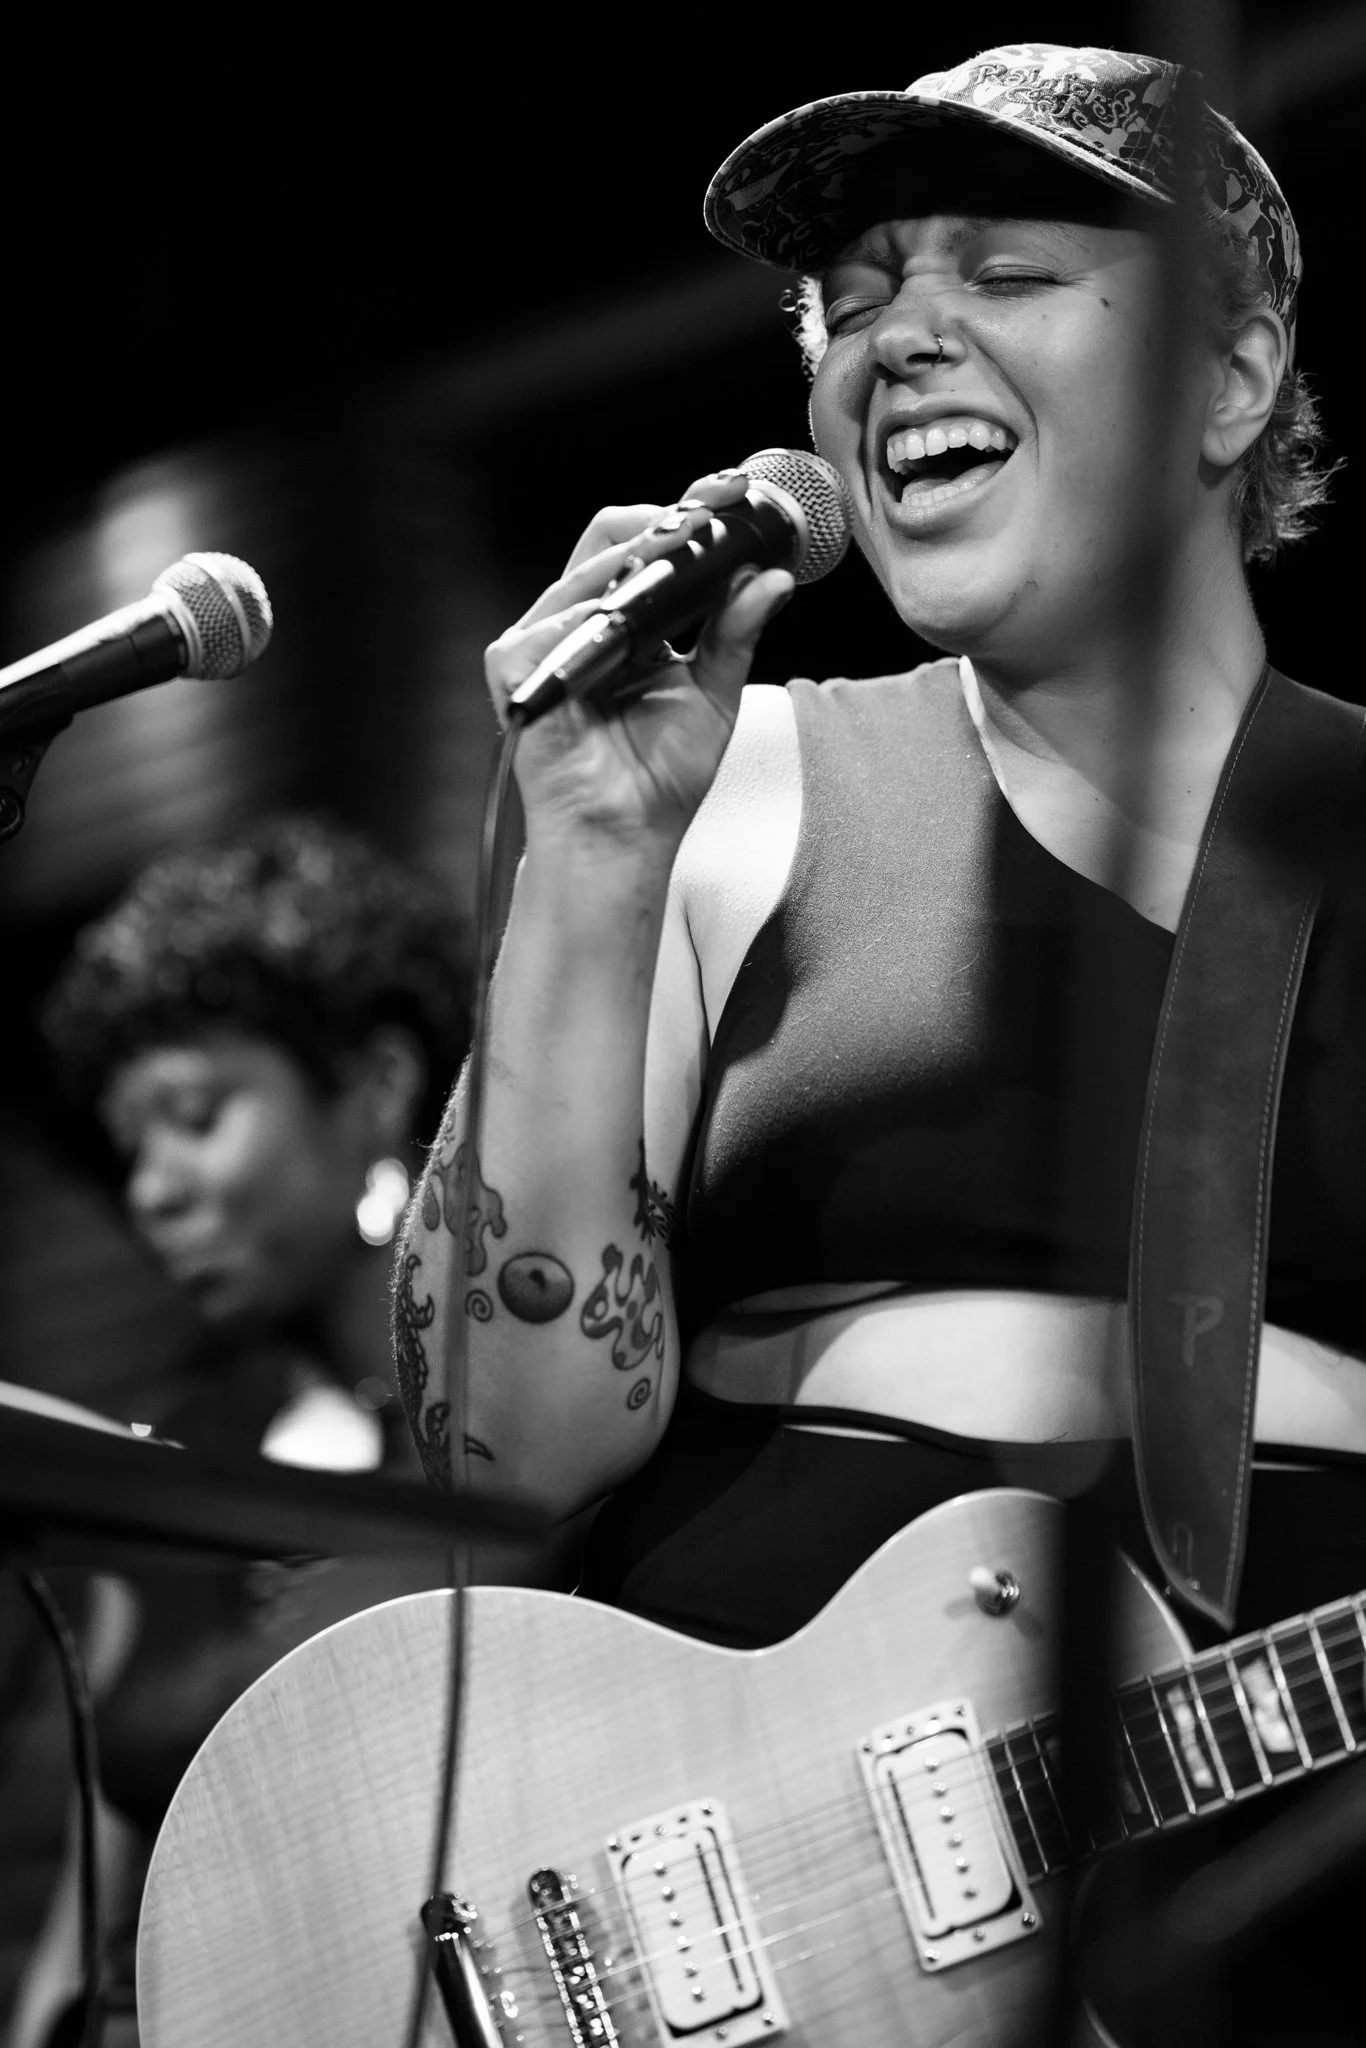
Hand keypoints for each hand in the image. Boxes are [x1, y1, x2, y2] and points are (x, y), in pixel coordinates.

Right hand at [486, 468, 793, 856]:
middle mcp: (581, 625)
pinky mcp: (517, 673)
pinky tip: (623, 625)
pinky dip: (588, 620)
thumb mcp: (715, 692)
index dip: (687, 516)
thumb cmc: (660, 778)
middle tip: (714, 516)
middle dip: (663, 523)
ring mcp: (544, 646)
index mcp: (625, 623)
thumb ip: (737, 631)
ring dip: (636, 563)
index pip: (645, 546)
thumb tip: (774, 578)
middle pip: (609, 540)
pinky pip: (550, 627)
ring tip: (684, 556)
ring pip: (583, 575)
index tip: (735, 499)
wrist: (625, 837)